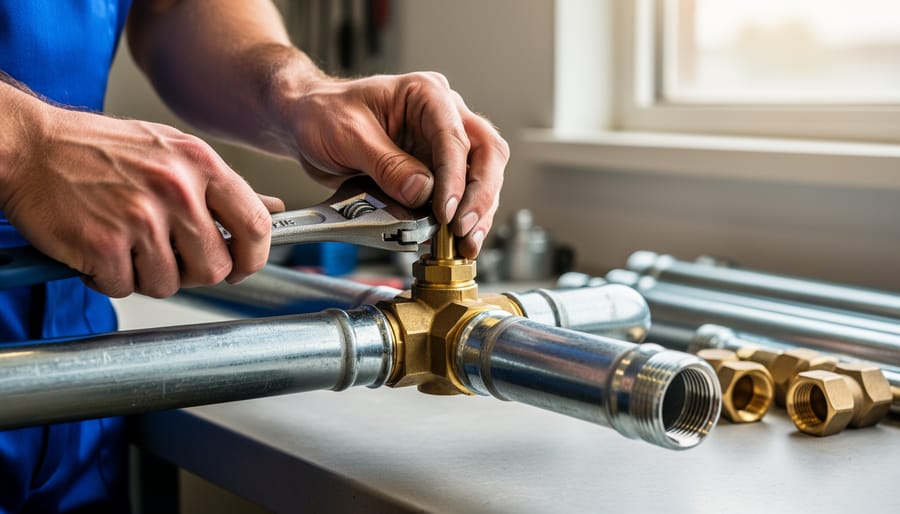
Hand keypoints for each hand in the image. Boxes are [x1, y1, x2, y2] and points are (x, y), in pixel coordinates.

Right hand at [1, 105, 283, 297]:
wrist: (29, 145)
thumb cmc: (98, 148)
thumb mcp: (173, 151)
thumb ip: (221, 186)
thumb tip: (272, 207)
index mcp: (200, 164)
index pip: (256, 225)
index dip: (254, 256)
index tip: (242, 266)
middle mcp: (176, 190)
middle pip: (214, 267)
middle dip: (193, 272)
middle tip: (167, 256)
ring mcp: (140, 218)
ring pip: (169, 283)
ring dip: (146, 275)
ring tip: (125, 244)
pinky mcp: (104, 245)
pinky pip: (123, 287)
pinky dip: (108, 278)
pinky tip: (98, 249)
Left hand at [280, 72, 507, 257]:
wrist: (306, 123)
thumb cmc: (323, 114)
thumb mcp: (348, 135)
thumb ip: (386, 164)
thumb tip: (421, 192)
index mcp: (426, 95)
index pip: (456, 137)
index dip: (455, 178)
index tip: (446, 211)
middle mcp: (443, 116)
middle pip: (486, 154)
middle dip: (480, 196)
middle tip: (462, 228)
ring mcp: (441, 145)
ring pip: (482, 176)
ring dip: (478, 212)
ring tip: (464, 243)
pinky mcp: (435, 170)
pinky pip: (462, 194)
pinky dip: (463, 218)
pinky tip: (457, 240)